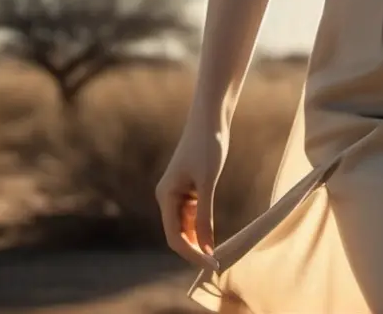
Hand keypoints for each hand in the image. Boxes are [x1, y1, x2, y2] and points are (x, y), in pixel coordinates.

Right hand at [155, 115, 227, 268]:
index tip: (211, 264)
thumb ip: (204, 215)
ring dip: (198, 239)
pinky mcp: (189, 186)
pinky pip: (192, 213)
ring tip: (217, 253)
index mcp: (165, 195)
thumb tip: (206, 246)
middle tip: (217, 264)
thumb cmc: (208, 146)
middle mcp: (167, 196)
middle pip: (178, 234)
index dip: (192, 254)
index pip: (175, 237)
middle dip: (195, 250)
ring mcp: (177, 191)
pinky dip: (201, 225)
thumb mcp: (207, 182)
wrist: (211, 118)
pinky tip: (213, 234)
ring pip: (185, 225)